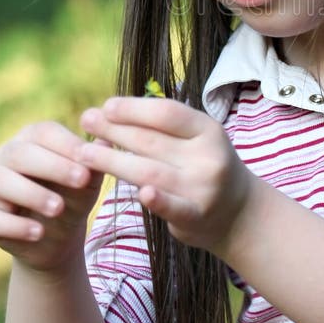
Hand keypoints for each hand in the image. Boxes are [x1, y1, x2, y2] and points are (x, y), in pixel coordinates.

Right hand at [0, 122, 102, 274]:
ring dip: (31, 193)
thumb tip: (108, 139)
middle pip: (21, 153)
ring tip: (58, 207)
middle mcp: (5, 155)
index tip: (90, 159)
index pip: (44, 132)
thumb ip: (96, 159)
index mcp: (32, 138)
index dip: (67, 145)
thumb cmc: (75, 195)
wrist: (59, 236)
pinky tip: (37, 232)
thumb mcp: (90, 178)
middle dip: (53, 166)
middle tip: (81, 181)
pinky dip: (14, 225)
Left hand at [78, 97, 253, 254]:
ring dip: (113, 162)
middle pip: (152, 141)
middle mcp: (208, 156)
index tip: (106, 106)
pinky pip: (174, 207)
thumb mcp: (198, 138)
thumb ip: (165, 127)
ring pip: (150, 172)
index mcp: (208, 130)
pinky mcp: (197, 216)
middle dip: (114, 130)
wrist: (240, 212)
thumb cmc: (207, 166)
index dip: (134, 108)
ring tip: (83, 153)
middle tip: (85, 120)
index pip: (167, 113)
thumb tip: (113, 110)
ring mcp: (204, 187)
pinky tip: (140, 194)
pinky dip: (159, 201)